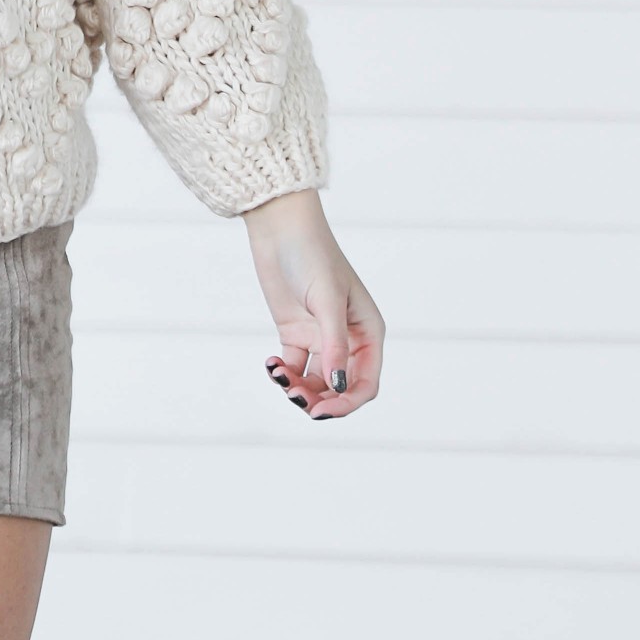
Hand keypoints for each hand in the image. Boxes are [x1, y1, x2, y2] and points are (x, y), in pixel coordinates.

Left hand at [243, 189, 382, 420]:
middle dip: (319, 400)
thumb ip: (334, 346)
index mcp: (368, 332)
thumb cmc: (312, 256)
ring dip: (298, 389)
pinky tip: (270, 364)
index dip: (347, 403)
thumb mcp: (327, 301)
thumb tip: (338, 387)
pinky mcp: (295, 333)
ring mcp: (320, 338)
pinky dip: (282, 373)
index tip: (321, 411)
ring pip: (315, 383)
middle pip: (339, 389)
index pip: (366, 383)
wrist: (280, 229)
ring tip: (278, 377)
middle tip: (293, 396)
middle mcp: (348, 339)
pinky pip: (293, 368)